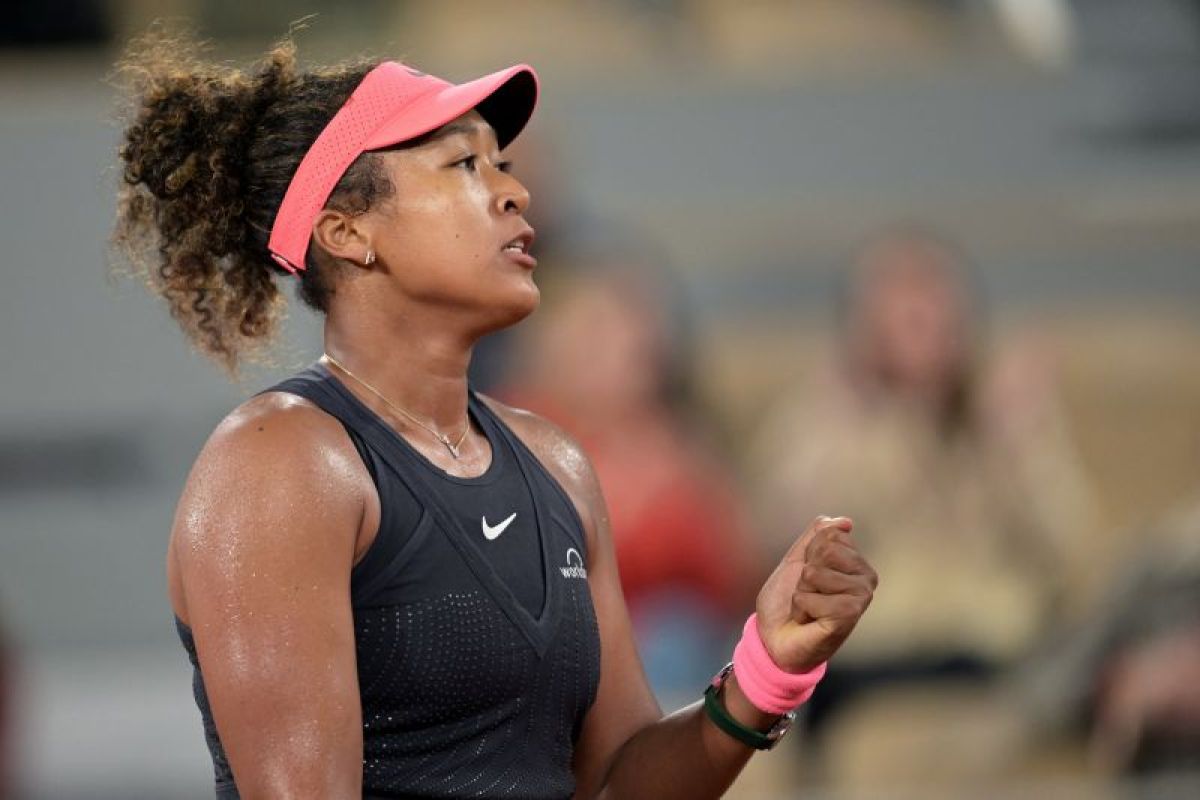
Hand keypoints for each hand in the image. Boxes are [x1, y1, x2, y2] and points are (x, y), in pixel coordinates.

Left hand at [755, 516, 876, 672]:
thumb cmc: (786, 600)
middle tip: (808, 593)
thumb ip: (817, 537)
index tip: (806, 576)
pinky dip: (802, 608)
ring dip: (802, 592)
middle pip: (826, 551)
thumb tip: (846, 521)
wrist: (775, 638)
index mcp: (855, 562)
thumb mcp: (797, 560)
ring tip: (809, 608)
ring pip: (816, 573)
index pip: (830, 535)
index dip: (808, 554)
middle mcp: (865, 578)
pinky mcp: (849, 615)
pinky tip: (810, 621)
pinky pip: (812, 597)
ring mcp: (860, 598)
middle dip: (805, 573)